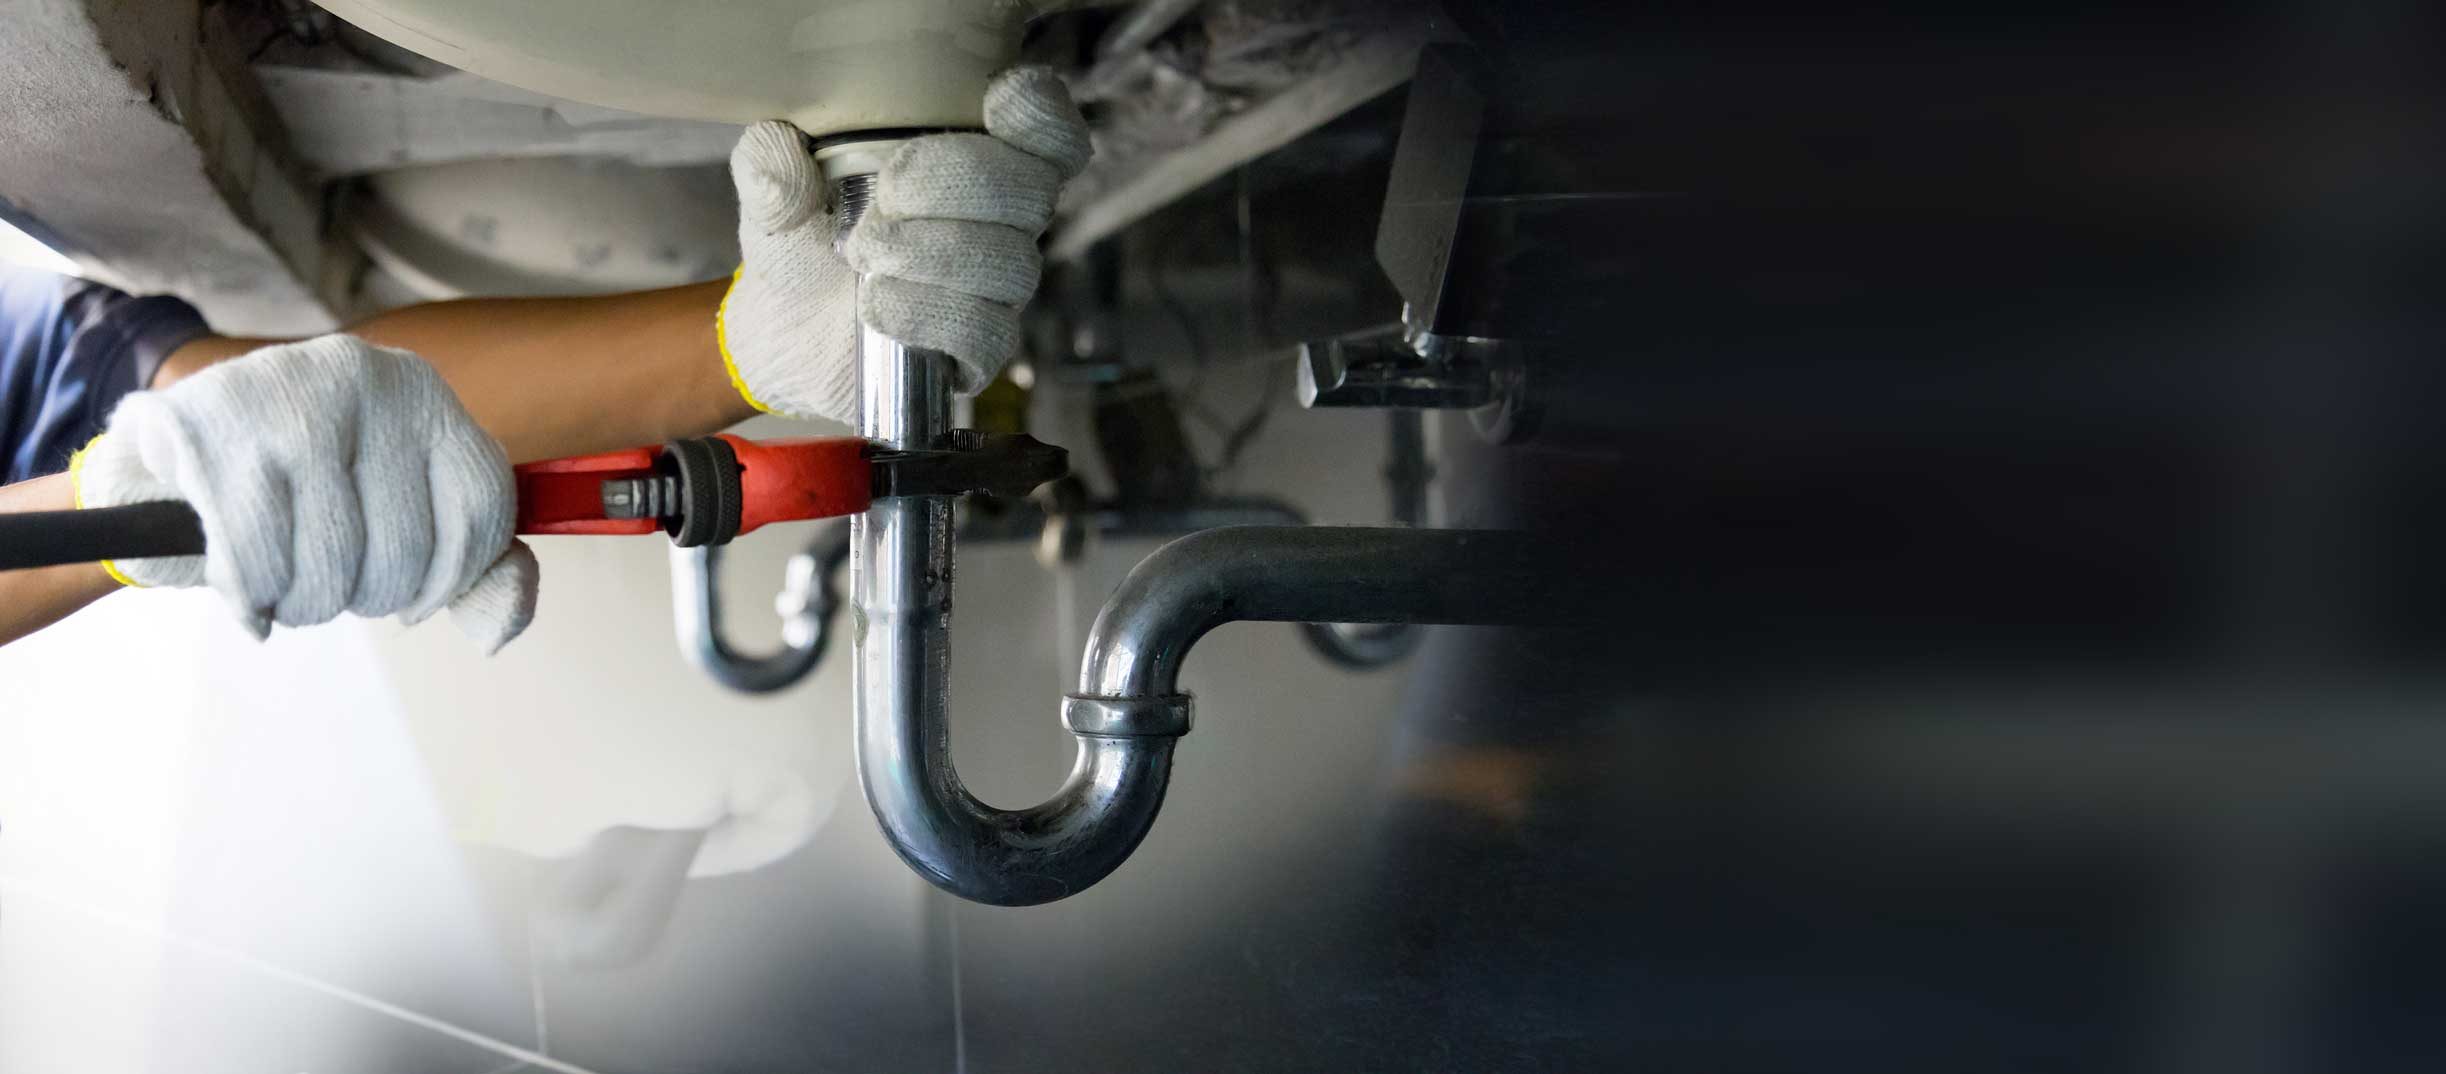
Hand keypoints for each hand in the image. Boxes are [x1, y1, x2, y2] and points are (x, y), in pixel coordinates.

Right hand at [72, 335, 538, 652]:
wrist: (168, 448)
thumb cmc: (299, 489)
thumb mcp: (397, 507)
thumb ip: (472, 569)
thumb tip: (496, 633)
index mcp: (422, 392)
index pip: (482, 506)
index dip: (453, 578)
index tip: (416, 598)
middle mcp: (366, 378)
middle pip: (407, 550)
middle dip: (366, 595)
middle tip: (330, 579)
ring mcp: (289, 397)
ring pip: (334, 566)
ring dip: (306, 604)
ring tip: (287, 581)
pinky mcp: (213, 430)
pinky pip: (261, 565)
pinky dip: (254, 598)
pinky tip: (247, 588)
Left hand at [716, 66, 1092, 424]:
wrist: (783, 330)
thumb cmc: (803, 243)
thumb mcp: (775, 189)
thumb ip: (772, 160)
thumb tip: (782, 154)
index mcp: (974, 161)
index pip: (1049, 138)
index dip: (1042, 118)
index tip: (995, 104)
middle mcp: (1001, 222)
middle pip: (1032, 191)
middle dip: (957, 182)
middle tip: (886, 197)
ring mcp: (997, 289)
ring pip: (1009, 263)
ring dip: (931, 253)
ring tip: (864, 257)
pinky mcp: (981, 349)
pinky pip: (987, 331)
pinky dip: (928, 314)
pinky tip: (877, 308)